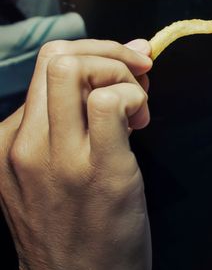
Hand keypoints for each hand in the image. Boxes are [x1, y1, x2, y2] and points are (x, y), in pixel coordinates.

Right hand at [0, 38, 152, 269]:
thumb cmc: (76, 221)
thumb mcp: (55, 165)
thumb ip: (83, 108)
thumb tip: (135, 48)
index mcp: (9, 141)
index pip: (50, 62)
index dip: (96, 57)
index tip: (124, 77)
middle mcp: (24, 146)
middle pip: (58, 56)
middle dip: (108, 55)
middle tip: (135, 85)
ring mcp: (58, 159)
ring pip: (75, 68)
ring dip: (121, 74)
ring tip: (138, 109)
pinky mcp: (98, 171)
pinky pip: (110, 101)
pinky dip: (133, 97)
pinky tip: (141, 122)